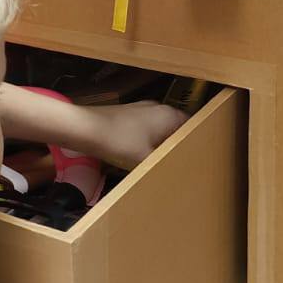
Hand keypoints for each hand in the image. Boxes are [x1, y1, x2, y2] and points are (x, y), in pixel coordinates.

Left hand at [0, 85, 186, 172]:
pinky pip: (147, 129)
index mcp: (171, 115)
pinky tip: (142, 156)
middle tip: (181, 165)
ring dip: (162, 144)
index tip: (197, 161)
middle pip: (177, 129)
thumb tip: (181, 175)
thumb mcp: (146, 159)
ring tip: (162, 163)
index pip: (195, 129)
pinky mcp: (129, 115)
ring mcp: (143, 109)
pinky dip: (148, 141)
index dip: (197, 144)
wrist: (84, 128)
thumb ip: (166, 165)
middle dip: (178, 145)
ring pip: (161, 129)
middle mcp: (160, 108)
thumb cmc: (119, 142)